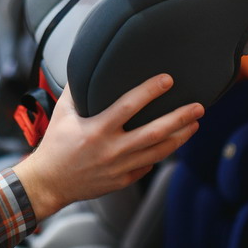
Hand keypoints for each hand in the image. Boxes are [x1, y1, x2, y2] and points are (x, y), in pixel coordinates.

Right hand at [13, 74, 202, 221]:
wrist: (49, 183)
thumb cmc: (55, 144)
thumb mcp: (62, 113)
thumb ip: (76, 89)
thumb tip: (86, 64)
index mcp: (97, 130)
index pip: (129, 106)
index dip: (150, 91)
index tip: (168, 80)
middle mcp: (112, 150)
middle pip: (155, 132)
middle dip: (180, 118)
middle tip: (198, 106)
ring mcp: (119, 168)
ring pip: (158, 152)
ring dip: (180, 137)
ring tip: (195, 124)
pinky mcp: (122, 180)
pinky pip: (148, 166)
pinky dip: (161, 154)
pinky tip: (173, 143)